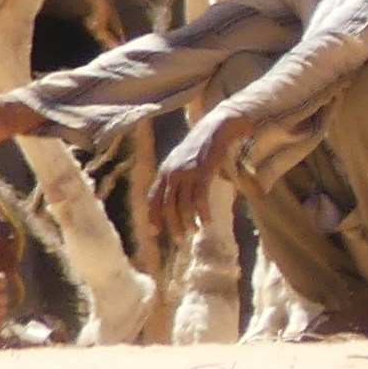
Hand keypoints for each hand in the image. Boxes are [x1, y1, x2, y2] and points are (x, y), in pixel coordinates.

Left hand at [145, 113, 250, 243]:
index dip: (153, 216)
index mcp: (164, 171)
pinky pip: (201, 200)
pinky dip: (203, 214)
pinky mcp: (203, 174)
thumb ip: (172, 178)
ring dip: (189, 222)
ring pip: (184, 206)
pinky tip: (208, 221)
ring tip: (195, 230)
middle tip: (180, 239)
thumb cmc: (198, 148)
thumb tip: (169, 199)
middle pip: (168, 207)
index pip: (153, 199)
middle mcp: (172, 173)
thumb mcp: (178, 161)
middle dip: (173, 225)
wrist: (214, 130)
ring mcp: (187, 174)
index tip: (155, 232)